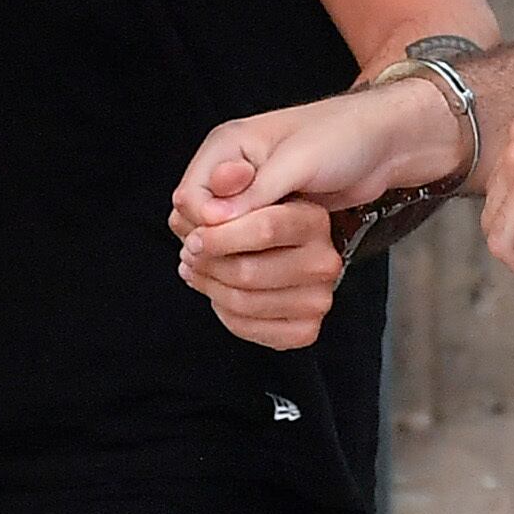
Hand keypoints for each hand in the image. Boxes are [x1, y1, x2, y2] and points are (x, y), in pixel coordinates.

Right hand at [173, 79, 464, 243]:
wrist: (385, 143)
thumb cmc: (343, 138)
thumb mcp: (298, 161)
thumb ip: (255, 192)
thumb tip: (210, 223)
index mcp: (226, 146)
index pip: (189, 198)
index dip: (207, 224)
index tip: (237, 235)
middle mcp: (229, 171)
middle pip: (196, 224)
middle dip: (222, 245)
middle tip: (259, 255)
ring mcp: (248, 196)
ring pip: (221, 240)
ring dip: (242, 256)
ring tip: (275, 262)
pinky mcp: (269, 216)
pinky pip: (248, 246)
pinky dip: (258, 258)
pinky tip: (280, 269)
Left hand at [173, 196, 342, 347]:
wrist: (284, 251)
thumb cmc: (264, 219)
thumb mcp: (248, 186)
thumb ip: (226, 185)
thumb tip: (202, 206)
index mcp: (314, 221)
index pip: (265, 229)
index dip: (220, 236)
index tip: (193, 237)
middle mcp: (324, 261)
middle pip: (250, 271)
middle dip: (208, 265)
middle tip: (189, 254)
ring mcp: (318, 298)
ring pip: (245, 301)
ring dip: (210, 287)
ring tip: (196, 271)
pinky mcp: (305, 329)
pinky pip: (250, 328)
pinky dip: (224, 314)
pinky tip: (218, 293)